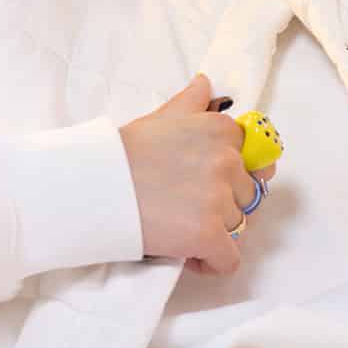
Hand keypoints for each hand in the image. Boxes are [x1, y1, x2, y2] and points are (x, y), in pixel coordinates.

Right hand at [119, 74, 276, 275]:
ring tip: (179, 227)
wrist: (93, 186)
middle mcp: (227, 160)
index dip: (233, 177)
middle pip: (248, 196)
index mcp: (220, 130)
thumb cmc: (122, 154)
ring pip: (237, 227)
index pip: (254, 160)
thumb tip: (206, 84)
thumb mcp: (161, 118)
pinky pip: (228, 260)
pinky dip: (211, 263)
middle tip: (187, 205)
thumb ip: (191, 102)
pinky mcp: (208, 234)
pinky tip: (188, 255)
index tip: (207, 184)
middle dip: (224, 205)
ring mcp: (219, 198)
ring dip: (213, 232)